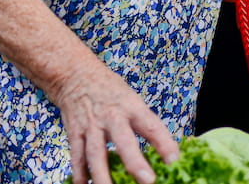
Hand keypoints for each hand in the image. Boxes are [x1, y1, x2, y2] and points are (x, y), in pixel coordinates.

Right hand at [55, 62, 178, 183]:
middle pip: (124, 140)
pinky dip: (80, 174)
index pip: (151, 125)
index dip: (164, 143)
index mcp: (132, 107)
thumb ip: (144, 123)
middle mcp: (112, 116)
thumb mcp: (132, 100)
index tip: (174, 160)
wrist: (77, 75)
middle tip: (148, 181)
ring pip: (96, 154)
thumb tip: (164, 150)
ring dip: (103, 176)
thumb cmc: (112, 91)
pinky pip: (77, 157)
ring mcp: (91, 126)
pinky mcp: (74, 133)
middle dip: (135, 162)